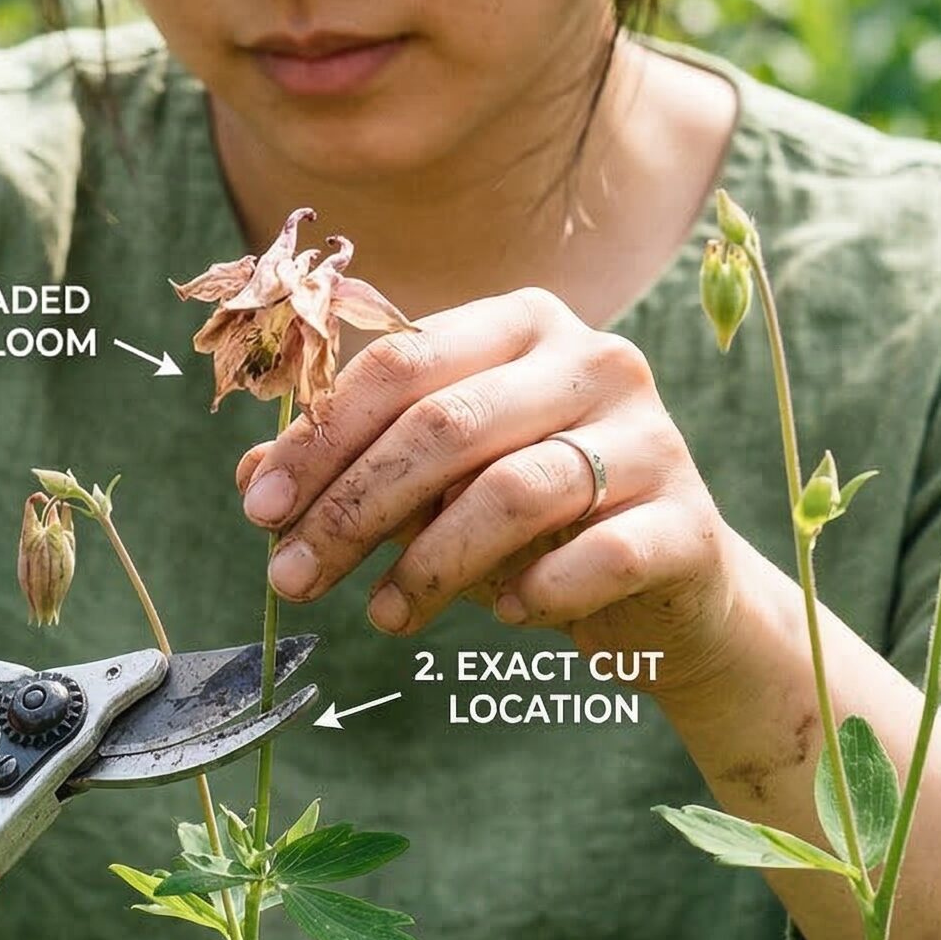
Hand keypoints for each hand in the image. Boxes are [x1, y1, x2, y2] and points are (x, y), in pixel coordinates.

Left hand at [233, 287, 741, 687]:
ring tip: (385, 616)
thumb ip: (355, 469)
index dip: (319, 440)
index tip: (259, 510)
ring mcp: (651, 435)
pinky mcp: (688, 521)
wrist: (672, 591)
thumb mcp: (435, 488)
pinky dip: (535, 592)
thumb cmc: (534, 525)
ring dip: (427, 564)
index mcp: (522, 323)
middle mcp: (593, 359)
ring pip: (510, 491)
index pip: (400, 366)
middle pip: (444, 425)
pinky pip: (594, 556)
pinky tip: (509, 614)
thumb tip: (252, 477)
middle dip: (351, 509)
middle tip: (293, 579)